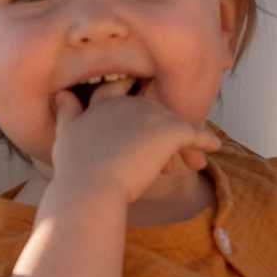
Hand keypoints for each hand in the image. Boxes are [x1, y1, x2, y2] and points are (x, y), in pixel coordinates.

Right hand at [47, 81, 218, 210]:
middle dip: (160, 129)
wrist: (90, 187)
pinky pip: (195, 132)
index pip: (120, 89)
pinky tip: (214, 148)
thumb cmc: (74, 168)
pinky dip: (206, 140)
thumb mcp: (65, 134)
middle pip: (153, 109)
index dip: (129, 94)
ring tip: (194, 160)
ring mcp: (150, 115)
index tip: (137, 100)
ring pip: (173, 122)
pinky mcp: (169, 131)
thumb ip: (66, 112)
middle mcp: (129, 103)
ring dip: (183, 140)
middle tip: (166, 154)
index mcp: (104, 103)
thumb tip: (61, 94)